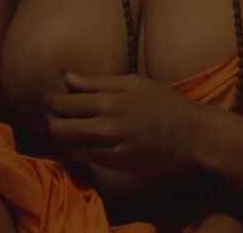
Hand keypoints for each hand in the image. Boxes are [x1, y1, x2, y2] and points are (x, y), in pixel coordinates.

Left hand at [44, 72, 204, 176]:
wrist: (192, 135)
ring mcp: (111, 146)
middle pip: (60, 125)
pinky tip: (80, 143)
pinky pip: (84, 158)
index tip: (50, 99)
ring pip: (68, 144)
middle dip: (50, 119)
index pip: (65, 101)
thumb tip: (68, 78)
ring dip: (60, 137)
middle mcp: (108, 124)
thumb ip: (99, 81)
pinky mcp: (116, 163)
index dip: (51, 101)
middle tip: (51, 115)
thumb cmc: (166, 104)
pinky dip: (76, 150)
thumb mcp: (136, 84)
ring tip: (64, 128)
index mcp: (112, 99)